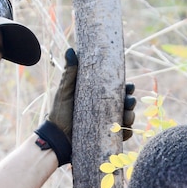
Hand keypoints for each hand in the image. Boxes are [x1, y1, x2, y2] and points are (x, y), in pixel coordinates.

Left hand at [34, 48, 136, 165]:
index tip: (129, 85)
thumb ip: (70, 72)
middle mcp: (105, 109)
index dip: (126, 87)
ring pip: (126, 118)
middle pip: (125, 103)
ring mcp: (107, 123)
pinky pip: (122, 134)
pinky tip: (125, 130)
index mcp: (98, 96)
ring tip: (126, 116)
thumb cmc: (59, 112)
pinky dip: (126, 132)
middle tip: (129, 100)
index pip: (117, 89)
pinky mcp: (107, 137)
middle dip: (130, 101)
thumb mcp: (65, 91)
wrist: (55, 137)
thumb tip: (71, 50)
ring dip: (130, 116)